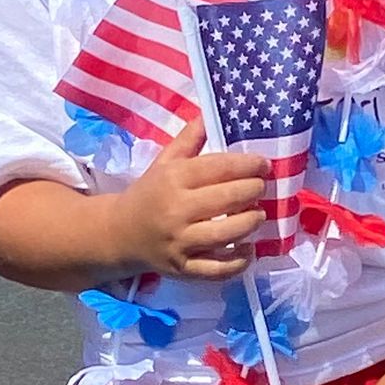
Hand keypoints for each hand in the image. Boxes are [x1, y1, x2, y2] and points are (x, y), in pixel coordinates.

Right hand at [105, 119, 268, 280]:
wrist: (120, 234)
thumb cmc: (149, 194)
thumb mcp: (164, 163)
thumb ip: (188, 140)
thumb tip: (209, 115)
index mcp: (173, 179)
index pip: (218, 168)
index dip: (248, 165)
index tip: (264, 165)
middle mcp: (177, 210)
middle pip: (228, 199)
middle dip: (254, 191)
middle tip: (262, 188)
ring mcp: (180, 242)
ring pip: (227, 233)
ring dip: (251, 222)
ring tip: (258, 215)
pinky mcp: (183, 268)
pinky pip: (218, 269)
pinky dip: (239, 262)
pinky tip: (249, 250)